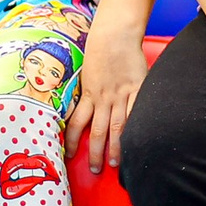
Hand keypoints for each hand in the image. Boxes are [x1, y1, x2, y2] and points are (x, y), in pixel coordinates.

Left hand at [68, 28, 147, 172]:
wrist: (114, 34)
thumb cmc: (99, 52)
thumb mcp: (87, 74)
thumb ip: (87, 93)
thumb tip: (82, 110)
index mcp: (88, 94)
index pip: (76, 123)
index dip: (71, 140)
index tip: (68, 155)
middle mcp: (103, 98)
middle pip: (97, 131)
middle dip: (95, 152)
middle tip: (95, 170)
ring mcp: (121, 94)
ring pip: (117, 126)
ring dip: (115, 147)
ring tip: (115, 164)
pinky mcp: (137, 89)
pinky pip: (136, 112)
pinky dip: (136, 127)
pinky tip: (137, 141)